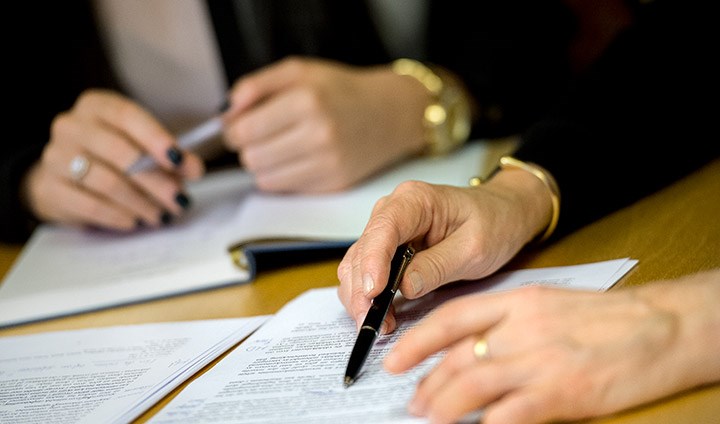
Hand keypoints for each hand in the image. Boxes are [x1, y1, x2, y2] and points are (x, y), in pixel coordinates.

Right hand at [24, 89, 204, 230]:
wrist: (64, 177)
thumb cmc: (113, 156)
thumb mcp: (143, 147)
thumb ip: (172, 155)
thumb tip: (194, 168)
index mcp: (97, 106)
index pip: (128, 116)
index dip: (156, 138)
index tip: (180, 161)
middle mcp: (72, 126)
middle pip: (120, 153)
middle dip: (156, 180)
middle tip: (179, 200)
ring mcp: (55, 156)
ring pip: (107, 182)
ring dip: (141, 203)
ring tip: (161, 215)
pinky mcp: (49, 188)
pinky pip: (89, 205)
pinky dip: (117, 216)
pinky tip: (134, 221)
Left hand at [224, 57, 427, 192]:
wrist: (390, 113)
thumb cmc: (341, 91)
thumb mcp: (298, 72)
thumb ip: (255, 86)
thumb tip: (225, 114)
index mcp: (307, 101)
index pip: (243, 131)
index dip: (233, 129)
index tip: (239, 124)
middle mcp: (319, 135)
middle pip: (250, 158)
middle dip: (248, 147)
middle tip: (261, 135)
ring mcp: (328, 164)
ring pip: (263, 178)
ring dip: (263, 164)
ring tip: (280, 146)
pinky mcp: (334, 185)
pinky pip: (285, 189)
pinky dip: (282, 176)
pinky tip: (297, 158)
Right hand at [337, 168, 551, 332]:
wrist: (502, 216)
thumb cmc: (493, 223)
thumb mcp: (474, 248)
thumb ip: (438, 266)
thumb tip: (405, 287)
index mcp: (415, 201)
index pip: (383, 229)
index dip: (372, 261)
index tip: (373, 291)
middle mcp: (392, 211)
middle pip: (363, 250)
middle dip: (362, 289)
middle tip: (373, 323)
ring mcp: (387, 230)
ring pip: (357, 264)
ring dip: (361, 296)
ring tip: (379, 324)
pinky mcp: (387, 249)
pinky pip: (367, 272)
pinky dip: (367, 296)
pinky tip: (380, 315)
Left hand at [383, 269, 719, 423]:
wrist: (662, 326)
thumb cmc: (606, 317)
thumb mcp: (549, 304)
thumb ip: (508, 322)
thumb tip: (470, 348)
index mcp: (518, 301)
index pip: (452, 318)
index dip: (417, 340)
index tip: (396, 358)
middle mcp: (522, 328)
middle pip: (458, 357)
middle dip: (427, 383)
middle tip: (411, 401)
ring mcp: (540, 360)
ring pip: (473, 385)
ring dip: (443, 406)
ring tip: (427, 418)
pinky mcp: (562, 392)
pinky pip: (510, 414)